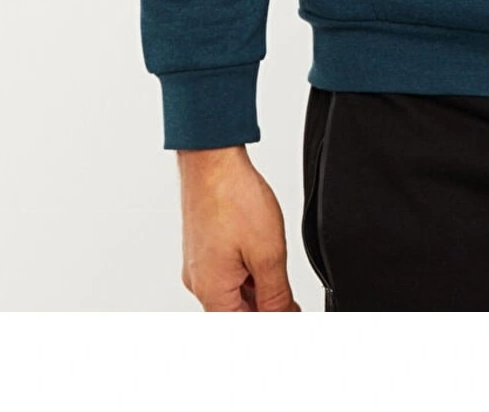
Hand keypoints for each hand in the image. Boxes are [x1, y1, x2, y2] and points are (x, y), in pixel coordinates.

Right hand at [177, 146, 300, 310]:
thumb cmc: (232, 196)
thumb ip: (276, 295)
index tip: (289, 312)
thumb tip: (283, 318)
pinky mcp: (202, 248)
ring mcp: (199, 265)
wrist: (212, 159)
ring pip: (232, 292)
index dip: (271, 322)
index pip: (243, 327)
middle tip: (289, 292)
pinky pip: (226, 271)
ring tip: (274, 262)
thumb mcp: (268, 253)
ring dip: (257, 286)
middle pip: (236, 312)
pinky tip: (261, 252)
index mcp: (212, 292)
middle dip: (265, 305)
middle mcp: (200, 282)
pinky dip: (246, 270)